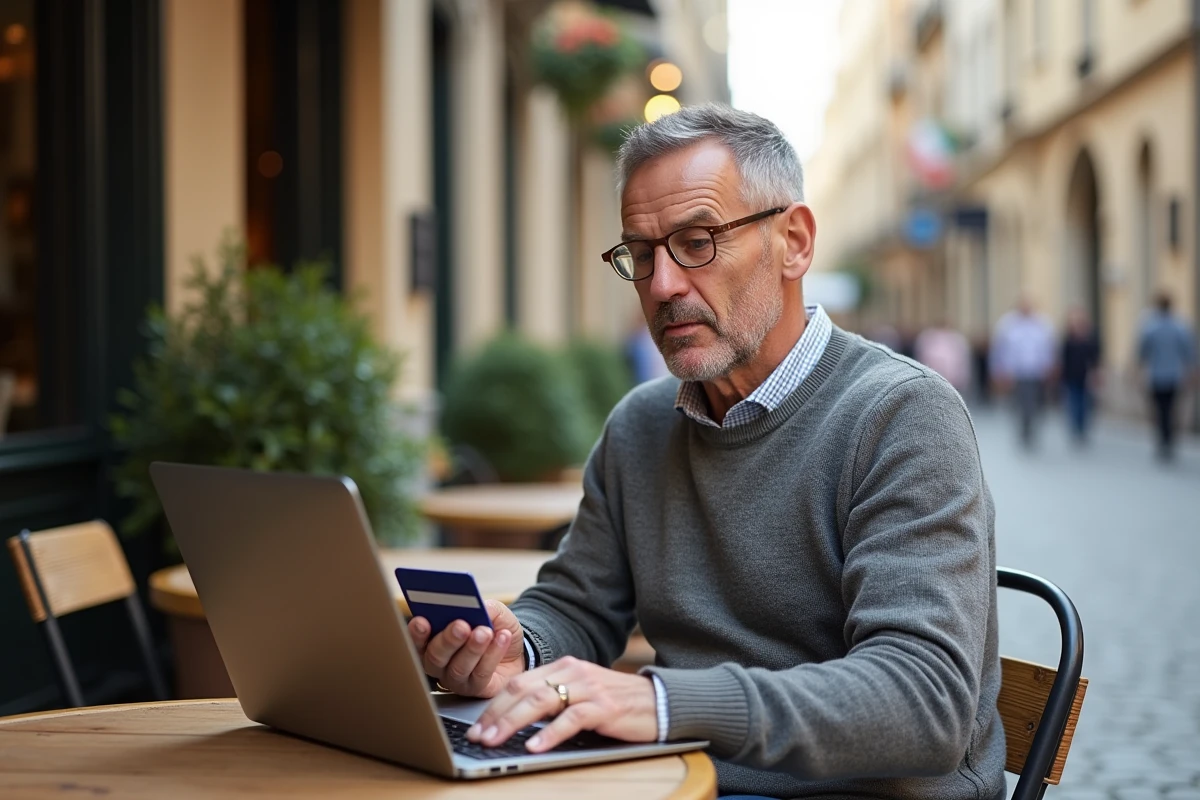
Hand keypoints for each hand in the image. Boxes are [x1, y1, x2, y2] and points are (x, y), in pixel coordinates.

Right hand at [408, 599, 524, 697]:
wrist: (516, 651)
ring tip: (485, 632)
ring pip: (458, 668)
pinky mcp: (475, 688)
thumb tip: (474, 605)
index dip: (417, 632)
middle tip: (461, 626)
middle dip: (448, 639)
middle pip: (435, 656)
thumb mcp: (491, 611)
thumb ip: (481, 607)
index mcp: (434, 640)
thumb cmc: (496, 629)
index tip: (422, 621)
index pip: (418, 639)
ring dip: (472, 648)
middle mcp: (440, 663)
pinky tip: (502, 638)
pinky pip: (481, 674)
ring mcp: (456, 679)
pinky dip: (493, 653)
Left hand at [466, 656, 658, 752]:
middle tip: (477, 737)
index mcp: (562, 666)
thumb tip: (512, 721)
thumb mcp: (580, 694)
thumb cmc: (616, 702)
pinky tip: (535, 747)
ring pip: (541, 702)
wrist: (660, 700)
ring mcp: (589, 688)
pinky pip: (571, 718)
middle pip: (524, 690)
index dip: (494, 705)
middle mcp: (573, 672)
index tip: (475, 727)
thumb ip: (552, 699)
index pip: (518, 682)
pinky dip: (551, 733)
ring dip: (513, 723)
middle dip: (496, 715)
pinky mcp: (605, 707)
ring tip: (496, 741)